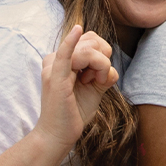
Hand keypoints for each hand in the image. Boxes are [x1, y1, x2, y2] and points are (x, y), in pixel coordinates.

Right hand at [34, 25, 117, 152]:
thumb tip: (111, 67)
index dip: (102, 54)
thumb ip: (102, 73)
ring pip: (89, 50)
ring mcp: (54, 67)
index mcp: (62, 59)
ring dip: (100, 66)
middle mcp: (55, 59)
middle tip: (95, 79)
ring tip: (90, 82)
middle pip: (92, 41)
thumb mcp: (94, 88)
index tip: (97, 75)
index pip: (90, 40)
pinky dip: (71, 42)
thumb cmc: (74, 112)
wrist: (58, 136)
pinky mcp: (56, 79)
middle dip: (103, 59)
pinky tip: (77, 30)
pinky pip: (65, 55)